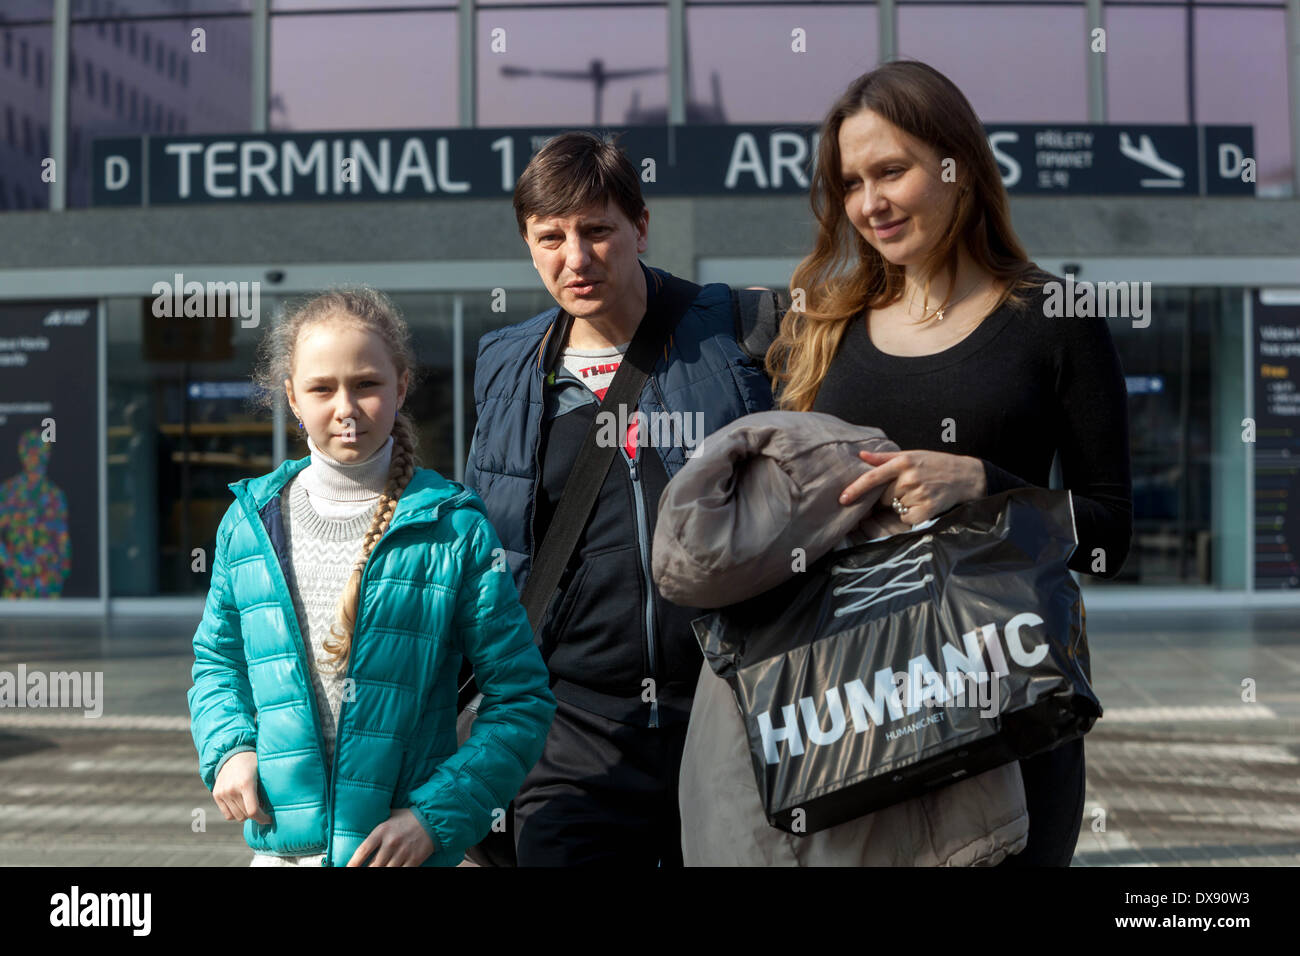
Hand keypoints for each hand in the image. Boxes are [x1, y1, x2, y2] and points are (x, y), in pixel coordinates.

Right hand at [213, 751, 271, 824]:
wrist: (233, 753)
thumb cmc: (253, 763)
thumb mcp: (263, 773)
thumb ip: (265, 791)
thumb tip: (270, 810)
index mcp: (246, 783)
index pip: (253, 811)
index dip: (262, 818)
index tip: (269, 819)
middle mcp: (232, 789)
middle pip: (245, 815)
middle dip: (255, 815)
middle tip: (262, 809)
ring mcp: (222, 792)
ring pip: (236, 817)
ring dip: (245, 815)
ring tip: (252, 806)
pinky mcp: (216, 795)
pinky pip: (227, 814)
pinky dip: (235, 814)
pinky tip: (242, 806)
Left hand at [346, 808, 434, 866]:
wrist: (432, 818)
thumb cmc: (408, 817)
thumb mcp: (390, 815)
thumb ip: (377, 821)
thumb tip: (361, 824)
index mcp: (382, 830)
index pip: (362, 851)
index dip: (352, 864)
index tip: (347, 869)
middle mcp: (391, 842)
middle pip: (373, 866)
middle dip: (365, 872)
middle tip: (359, 873)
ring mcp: (403, 852)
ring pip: (386, 871)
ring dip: (379, 873)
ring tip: (374, 874)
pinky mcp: (414, 859)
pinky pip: (402, 872)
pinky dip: (396, 874)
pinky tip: (391, 872)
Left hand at [839, 449, 986, 526]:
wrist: (965, 476)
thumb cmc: (934, 464)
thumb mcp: (911, 454)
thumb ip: (884, 458)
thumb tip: (861, 456)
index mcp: (903, 462)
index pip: (873, 476)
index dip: (856, 489)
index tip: (842, 499)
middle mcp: (909, 478)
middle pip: (883, 497)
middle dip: (889, 496)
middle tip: (907, 488)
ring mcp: (919, 494)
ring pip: (895, 508)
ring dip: (901, 504)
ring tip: (919, 493)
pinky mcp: (927, 509)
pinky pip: (906, 518)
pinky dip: (910, 515)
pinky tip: (922, 504)